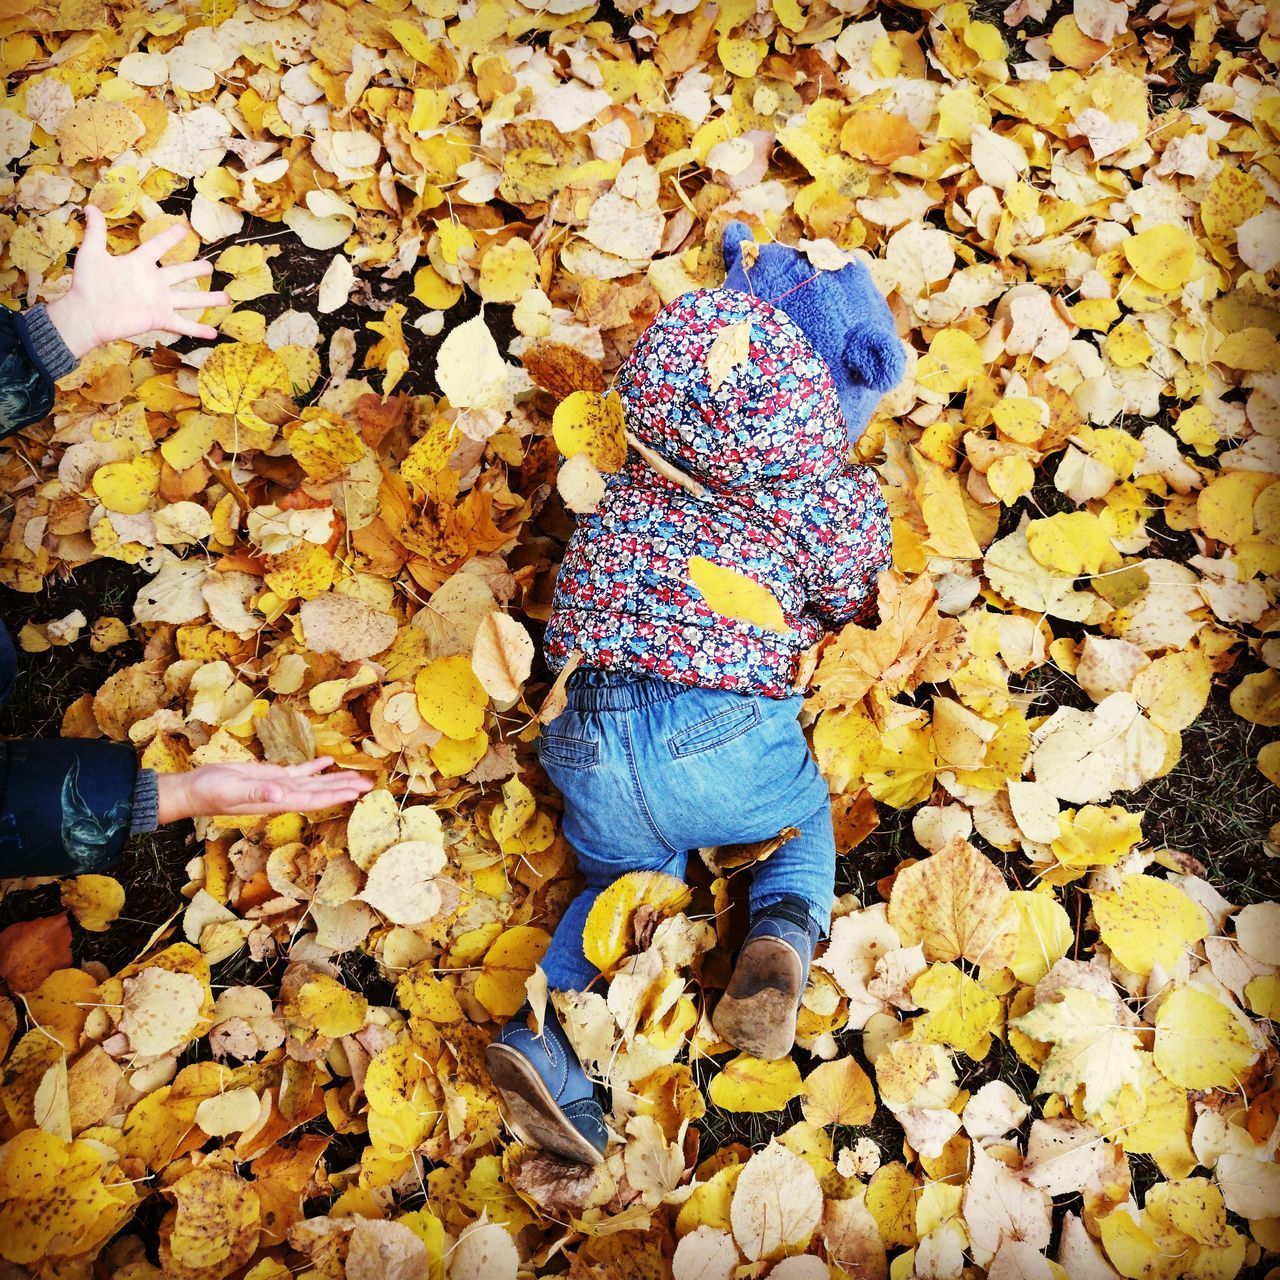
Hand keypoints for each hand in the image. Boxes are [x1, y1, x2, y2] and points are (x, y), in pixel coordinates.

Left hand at [44, 206, 231, 357]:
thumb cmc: (89, 284)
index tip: (184, 228)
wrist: (88, 314)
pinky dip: (198, 330)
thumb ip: (96, 232)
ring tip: (226, 297)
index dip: (170, 237)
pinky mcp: (160, 318)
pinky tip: (214, 334)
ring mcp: (159, 301)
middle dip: (196, 269)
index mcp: (139, 264)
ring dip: (208, 299)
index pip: (158, 246)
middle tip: (210, 266)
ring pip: (190, 299)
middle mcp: (153, 282)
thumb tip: (90, 206)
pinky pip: (183, 325)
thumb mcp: (92, 253)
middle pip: (181, 273)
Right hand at [156, 757, 373, 823]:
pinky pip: (298, 771)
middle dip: (345, 788)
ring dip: (335, 778)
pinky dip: (315, 766)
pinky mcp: (271, 775)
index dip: (335, 796)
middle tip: (369, 785)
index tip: (357, 793)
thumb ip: (256, 794)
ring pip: (314, 782)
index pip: (313, 800)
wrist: (195, 789)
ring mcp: (278, 785)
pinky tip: (328, 760)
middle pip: (320, 792)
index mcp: (277, 801)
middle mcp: (283, 795)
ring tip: (358, 775)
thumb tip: (278, 795)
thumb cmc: (211, 793)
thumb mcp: (233, 791)